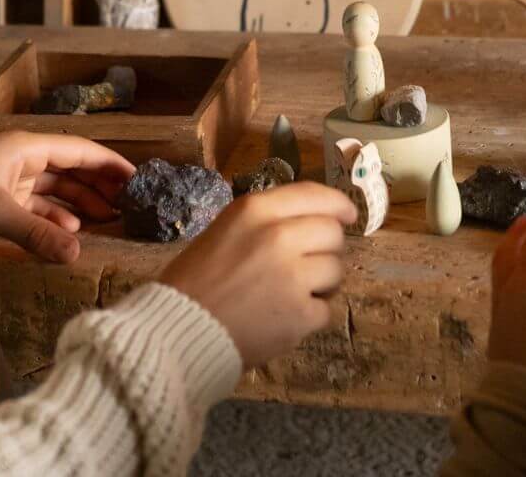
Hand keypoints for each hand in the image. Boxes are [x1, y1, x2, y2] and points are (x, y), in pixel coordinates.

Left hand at [0, 131, 134, 263]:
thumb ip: (36, 233)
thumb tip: (77, 255)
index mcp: (28, 147)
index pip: (81, 152)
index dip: (110, 165)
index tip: (137, 179)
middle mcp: (23, 159)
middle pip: (72, 170)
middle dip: (99, 186)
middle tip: (127, 205)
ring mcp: (10, 179)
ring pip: (55, 189)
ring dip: (79, 205)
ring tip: (106, 221)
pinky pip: (36, 206)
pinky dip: (54, 218)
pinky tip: (68, 232)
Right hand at [160, 181, 356, 367]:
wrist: (176, 331)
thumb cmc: (194, 280)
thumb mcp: (226, 230)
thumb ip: (266, 220)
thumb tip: (311, 219)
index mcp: (256, 210)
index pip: (315, 194)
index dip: (338, 204)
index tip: (348, 214)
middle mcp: (279, 236)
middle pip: (332, 232)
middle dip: (327, 248)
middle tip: (309, 263)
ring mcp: (292, 276)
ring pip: (336, 270)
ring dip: (323, 283)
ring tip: (294, 293)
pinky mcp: (300, 315)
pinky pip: (325, 310)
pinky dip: (310, 316)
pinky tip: (285, 318)